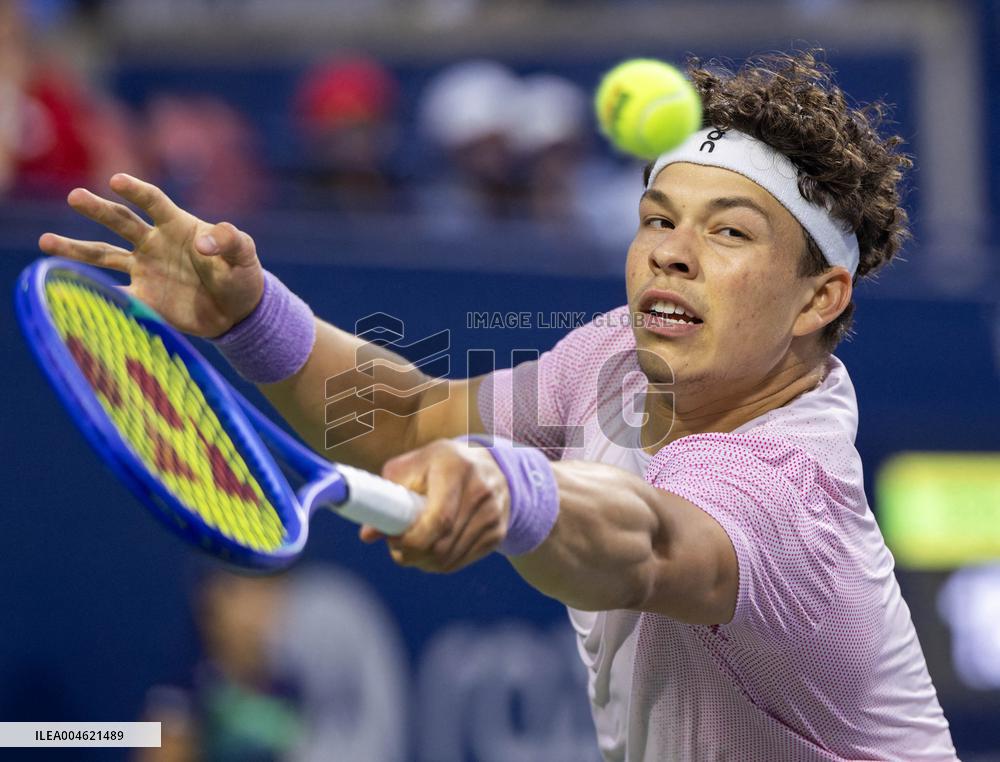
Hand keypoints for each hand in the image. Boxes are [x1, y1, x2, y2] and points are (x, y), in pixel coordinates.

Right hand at [38, 173, 263, 337]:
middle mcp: (155, 243)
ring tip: (45, 242)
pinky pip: (115, 293)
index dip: (136, 191)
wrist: (237, 312)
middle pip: (121, 222)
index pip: (154, 202)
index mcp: (178, 226)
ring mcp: (145, 269)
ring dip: (76, 250)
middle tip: (74, 196)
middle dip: (98, 209)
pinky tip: (68, 287)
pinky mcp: (144, 297)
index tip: (116, 181)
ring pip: (105, 256)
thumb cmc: (242, 275)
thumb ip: (230, 241)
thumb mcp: (245, 255)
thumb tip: (205, 243)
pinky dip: (95, 293)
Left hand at [360, 440, 509, 572]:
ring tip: (412, 546)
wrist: (490, 466)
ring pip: (449, 559)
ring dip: (423, 561)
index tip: (393, 541)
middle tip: (397, 547)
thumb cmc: (440, 465)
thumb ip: (389, 494)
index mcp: (456, 468)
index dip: (412, 540)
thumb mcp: (413, 466)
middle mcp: (481, 491)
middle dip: (412, 554)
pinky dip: (439, 563)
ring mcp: (493, 515)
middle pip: (442, 545)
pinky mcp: (497, 533)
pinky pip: (460, 562)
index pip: (439, 519)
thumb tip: (368, 534)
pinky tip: (431, 548)